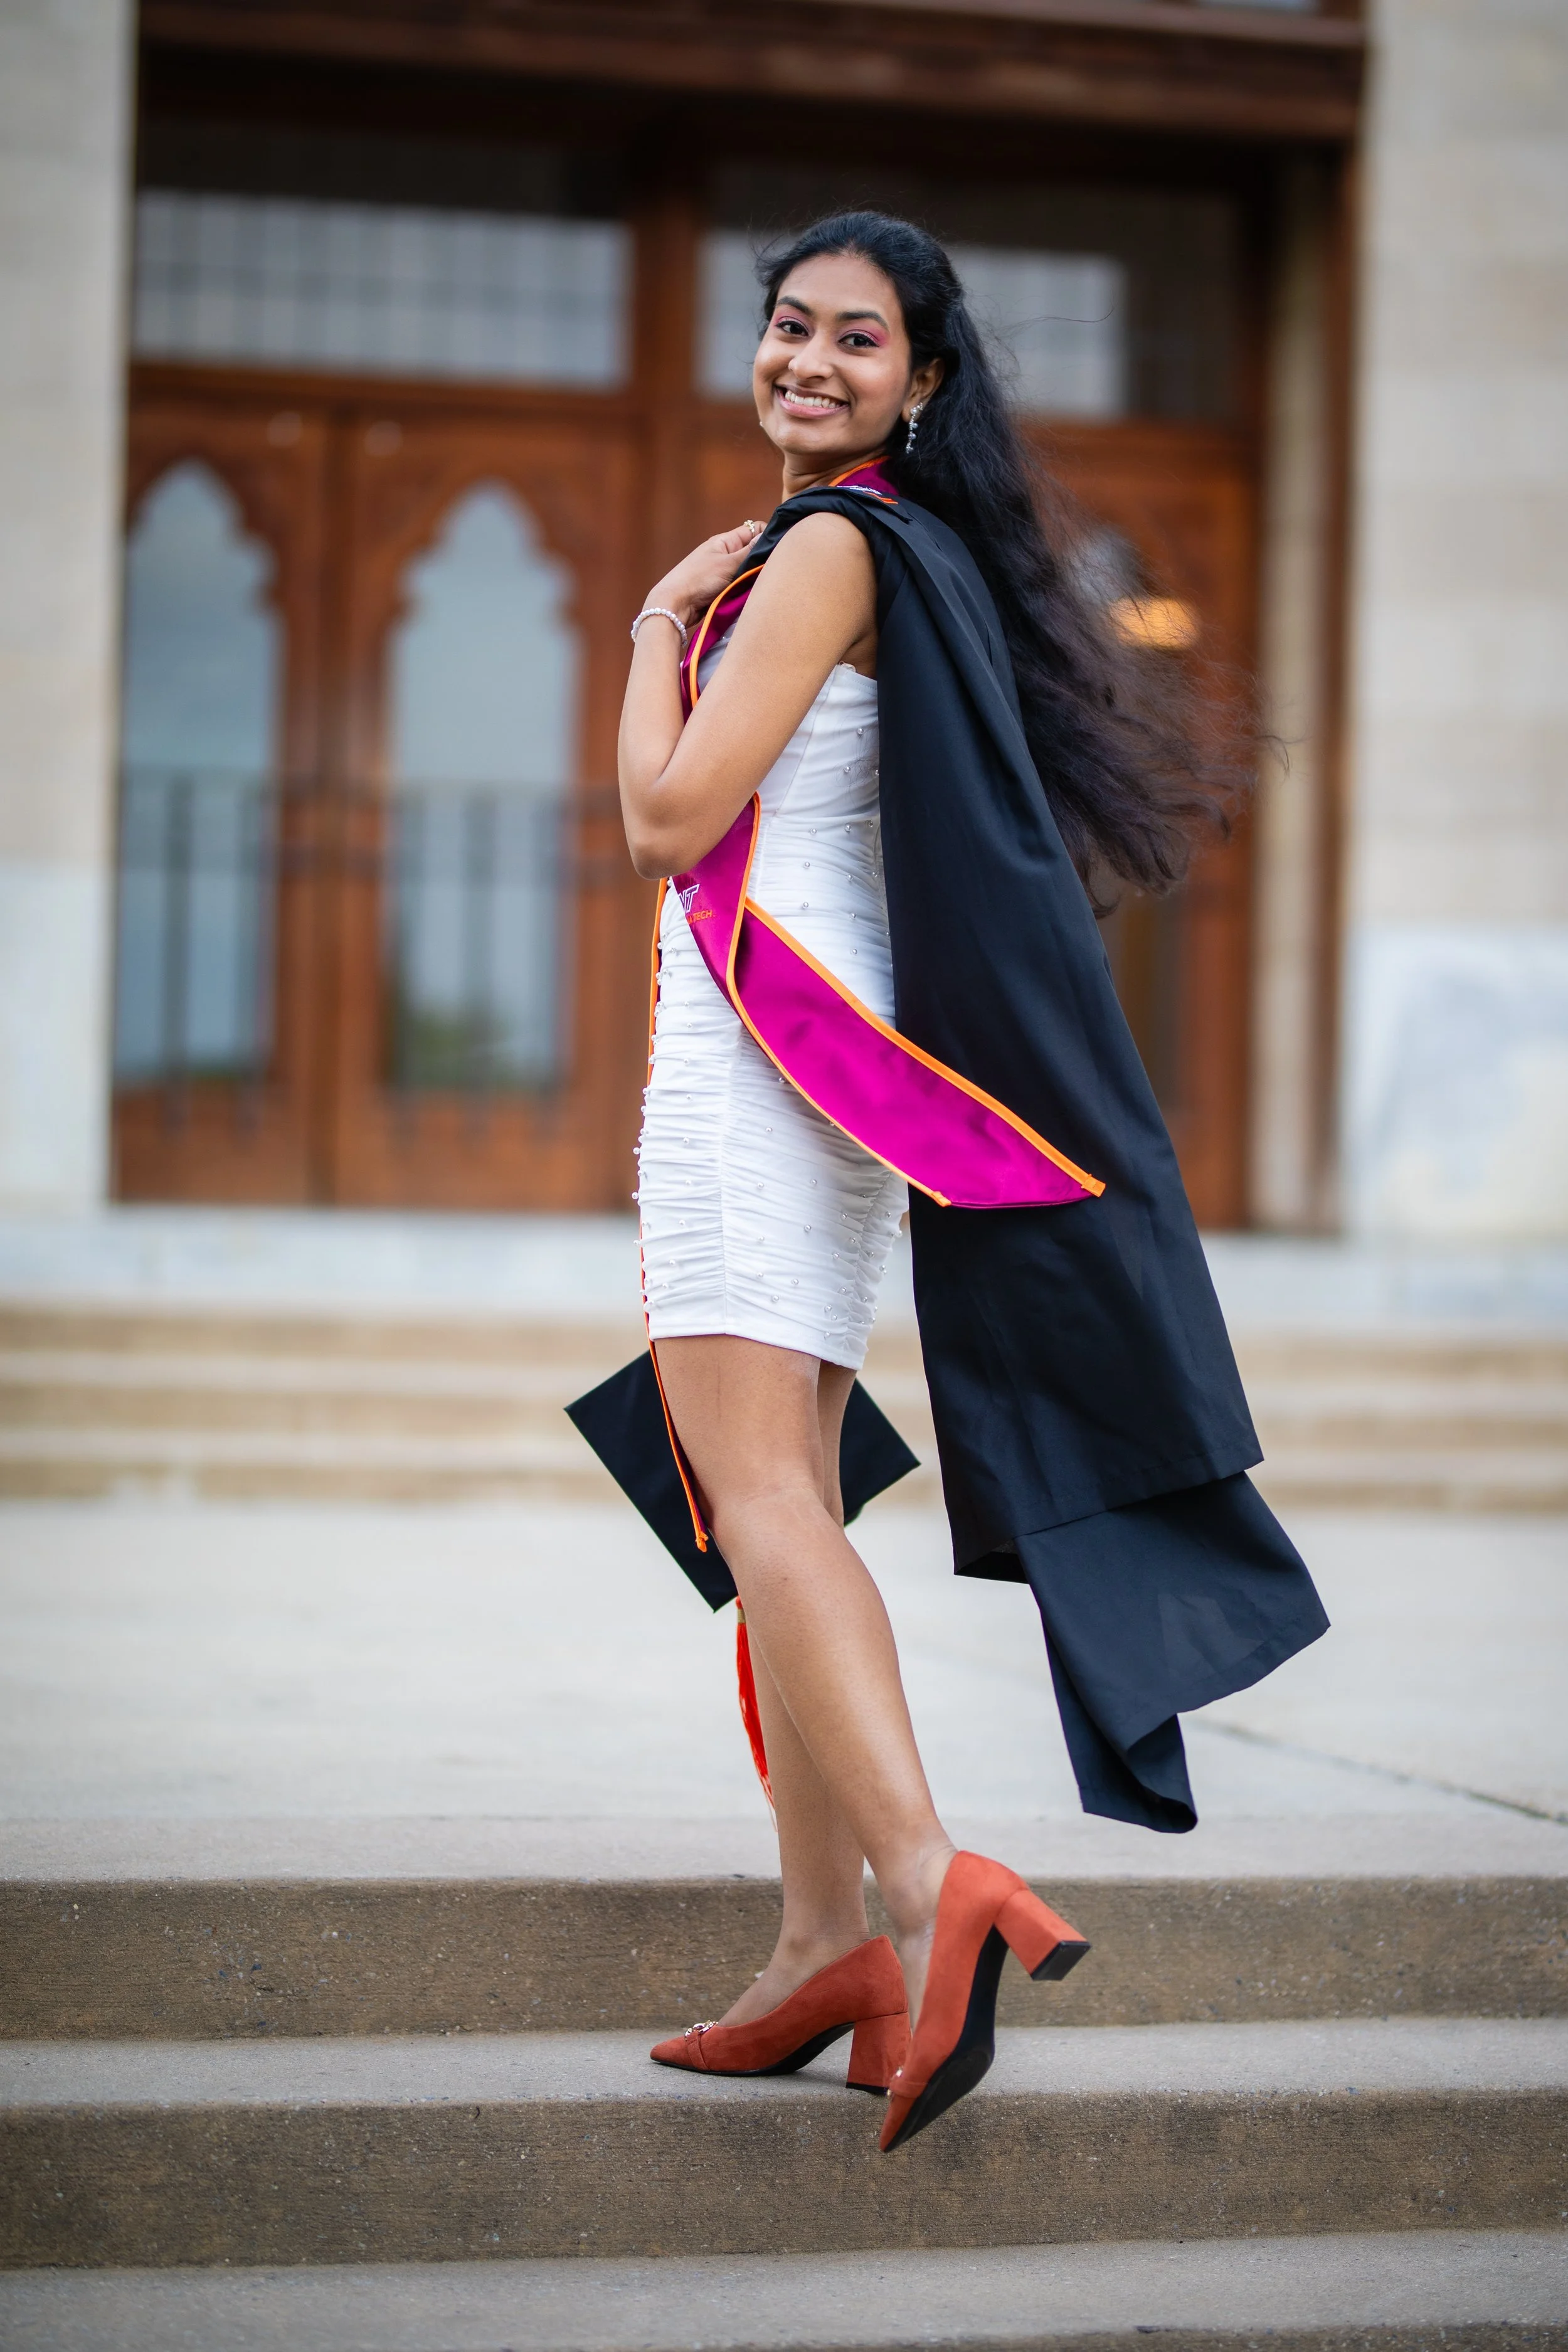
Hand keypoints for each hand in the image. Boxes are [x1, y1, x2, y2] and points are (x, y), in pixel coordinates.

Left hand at [646, 520, 765, 630]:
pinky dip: (747, 588)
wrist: (675, 605)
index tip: (777, 549)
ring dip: (755, 576)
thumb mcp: (728, 563)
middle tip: (772, 570)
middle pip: (753, 551)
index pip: (755, 530)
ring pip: (749, 570)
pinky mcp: (723, 588)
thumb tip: (769, 537)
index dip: (768, 536)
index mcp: (725, 541)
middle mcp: (725, 553)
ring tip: (762, 583)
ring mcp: (724, 571)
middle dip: (763, 559)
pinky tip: (752, 593)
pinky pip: (742, 584)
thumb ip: (750, 552)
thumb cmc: (698, 579)